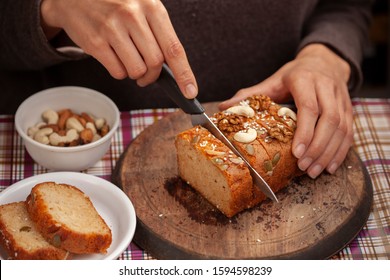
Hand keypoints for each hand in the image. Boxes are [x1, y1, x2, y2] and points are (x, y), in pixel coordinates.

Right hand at [40, 0, 197, 97]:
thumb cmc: (114, 3)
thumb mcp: (142, 6)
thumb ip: (158, 32)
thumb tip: (174, 69)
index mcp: (152, 7)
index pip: (174, 48)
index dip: (185, 74)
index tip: (190, 92)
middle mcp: (133, 16)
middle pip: (155, 63)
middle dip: (153, 75)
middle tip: (147, 74)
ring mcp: (112, 29)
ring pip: (136, 71)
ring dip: (136, 75)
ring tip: (129, 61)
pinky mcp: (95, 42)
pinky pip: (118, 72)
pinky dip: (120, 72)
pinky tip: (115, 57)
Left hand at [219, 44, 353, 178]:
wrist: (323, 61)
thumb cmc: (294, 75)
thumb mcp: (272, 80)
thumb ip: (250, 94)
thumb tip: (223, 108)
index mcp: (305, 79)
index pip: (309, 107)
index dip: (304, 132)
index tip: (296, 153)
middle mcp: (326, 87)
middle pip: (329, 120)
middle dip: (318, 147)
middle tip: (304, 167)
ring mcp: (341, 97)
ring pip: (342, 127)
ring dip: (329, 152)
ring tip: (314, 171)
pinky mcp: (349, 107)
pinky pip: (350, 131)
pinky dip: (341, 150)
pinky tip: (330, 165)